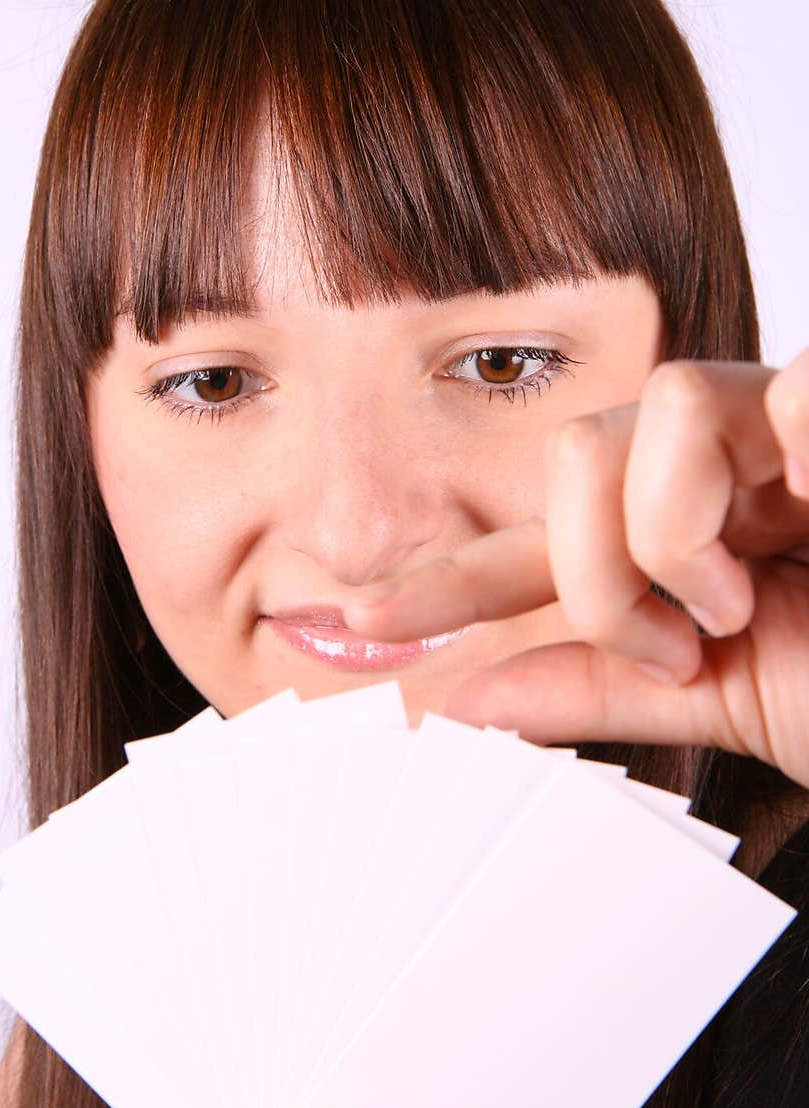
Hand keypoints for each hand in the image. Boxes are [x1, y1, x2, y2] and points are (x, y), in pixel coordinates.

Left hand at [341, 351, 808, 790]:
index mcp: (679, 533)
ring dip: (677, 537)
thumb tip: (472, 699)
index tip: (358, 620)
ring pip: (648, 413)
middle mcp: (715, 464)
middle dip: (598, 576)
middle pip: (573, 458)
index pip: (537, 546)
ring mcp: (773, 424)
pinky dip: (790, 459)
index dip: (446, 579)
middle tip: (679, 648)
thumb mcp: (721, 692)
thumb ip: (603, 686)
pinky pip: (770, 391)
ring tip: (744, 602)